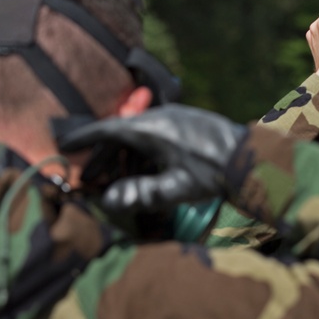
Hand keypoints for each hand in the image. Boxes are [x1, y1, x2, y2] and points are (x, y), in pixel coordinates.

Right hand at [58, 104, 248, 213]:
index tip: (65, 145)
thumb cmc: (216, 173)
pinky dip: (140, 151)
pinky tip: (140, 170)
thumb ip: (144, 194)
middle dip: (102, 155)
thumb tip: (111, 201)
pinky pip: (153, 134)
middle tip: (88, 176)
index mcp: (155, 129)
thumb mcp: (179, 188)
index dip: (85, 138)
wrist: (253, 158)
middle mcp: (162, 117)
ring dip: (122, 155)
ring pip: (138, 134)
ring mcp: (176, 118)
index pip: (109, 130)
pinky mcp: (187, 123)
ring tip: (111, 178)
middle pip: (121, 133)